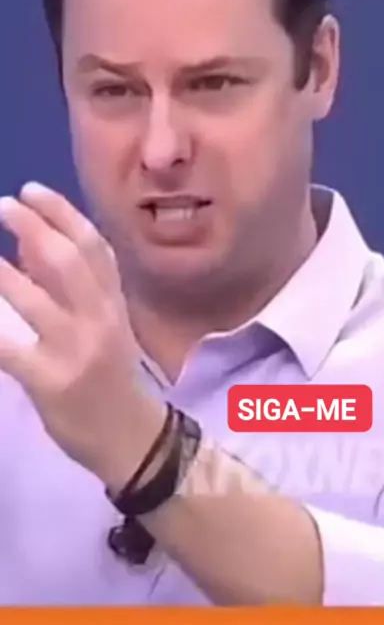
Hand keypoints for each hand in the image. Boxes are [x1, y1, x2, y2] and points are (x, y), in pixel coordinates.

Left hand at [0, 183, 163, 489]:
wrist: (130, 436)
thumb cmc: (112, 375)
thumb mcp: (105, 324)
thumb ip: (73, 286)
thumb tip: (28, 246)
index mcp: (114, 302)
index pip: (93, 245)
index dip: (62, 212)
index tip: (32, 190)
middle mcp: (100, 319)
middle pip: (69, 261)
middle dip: (34, 227)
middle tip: (5, 205)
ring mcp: (76, 350)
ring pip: (36, 299)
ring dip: (1, 273)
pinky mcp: (51, 381)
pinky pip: (10, 347)